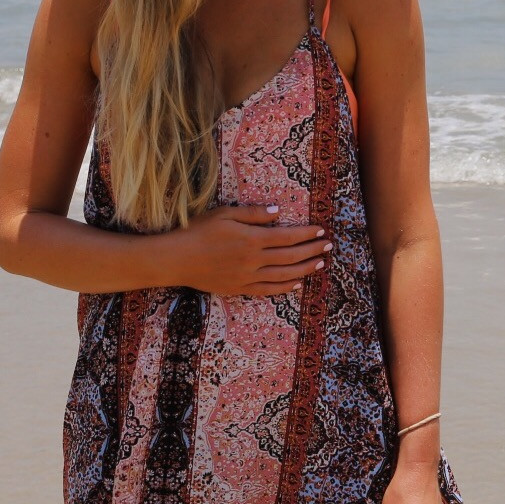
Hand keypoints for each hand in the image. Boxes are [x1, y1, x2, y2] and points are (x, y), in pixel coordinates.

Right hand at [162, 204, 329, 295]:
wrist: (175, 259)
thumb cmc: (198, 231)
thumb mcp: (226, 213)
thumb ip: (254, 214)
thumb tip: (278, 212)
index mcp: (252, 239)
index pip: (288, 237)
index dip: (307, 234)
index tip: (321, 230)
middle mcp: (254, 260)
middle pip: (291, 256)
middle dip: (313, 250)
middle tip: (329, 245)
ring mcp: (247, 277)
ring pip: (284, 275)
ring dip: (305, 269)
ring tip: (320, 263)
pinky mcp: (239, 289)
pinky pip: (268, 291)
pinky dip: (285, 288)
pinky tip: (297, 283)